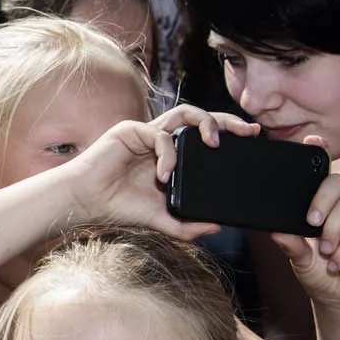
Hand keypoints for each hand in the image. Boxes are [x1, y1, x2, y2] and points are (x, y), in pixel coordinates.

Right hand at [64, 104, 258, 235]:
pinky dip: (167, 154)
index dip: (228, 131)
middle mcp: (160, 139)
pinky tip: (164, 174)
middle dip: (227, 120)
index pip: (203, 134)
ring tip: (213, 143)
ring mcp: (145, 133)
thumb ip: (187, 225)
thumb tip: (217, 226)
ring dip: (204, 124)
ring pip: (183, 114)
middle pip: (199, 117)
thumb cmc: (119, 206)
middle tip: (247, 131)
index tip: (252, 137)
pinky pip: (158, 134)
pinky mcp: (129, 131)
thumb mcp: (162, 219)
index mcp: (170, 155)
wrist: (86, 203)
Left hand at [271, 162, 339, 312]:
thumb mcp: (297, 259)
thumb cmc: (317, 273)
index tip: (312, 141)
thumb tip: (275, 230)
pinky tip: (336, 263)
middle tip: (311, 222)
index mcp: (318, 207)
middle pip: (337, 184)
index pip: (319, 177)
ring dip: (333, 232)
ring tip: (324, 252)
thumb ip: (289, 244)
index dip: (319, 156)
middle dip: (322, 200)